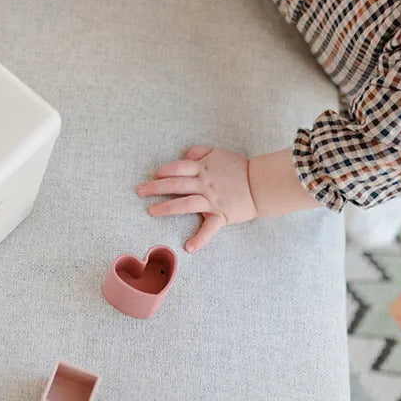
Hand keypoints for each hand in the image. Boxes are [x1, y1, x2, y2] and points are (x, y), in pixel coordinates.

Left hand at [135, 146, 258, 251]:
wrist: (261, 183)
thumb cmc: (238, 168)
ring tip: (151, 211)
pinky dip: (199, 239)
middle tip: (139, 191)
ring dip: (167, 208)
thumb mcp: (218, 152)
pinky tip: (188, 247)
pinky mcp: (221, 216)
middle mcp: (205, 184)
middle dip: (155, 187)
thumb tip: (184, 155)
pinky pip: (209, 229)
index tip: (154, 175)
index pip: (178, 168)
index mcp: (203, 168)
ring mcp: (212, 200)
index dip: (164, 171)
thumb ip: (199, 152)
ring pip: (186, 203)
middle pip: (176, 184)